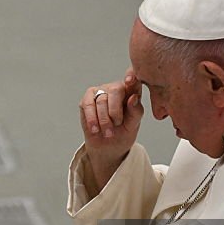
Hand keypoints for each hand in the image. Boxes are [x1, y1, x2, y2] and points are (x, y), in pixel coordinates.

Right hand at [78, 70, 143, 187]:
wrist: (107, 147)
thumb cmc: (123, 133)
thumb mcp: (133, 125)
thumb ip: (136, 111)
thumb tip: (133, 98)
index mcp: (132, 91)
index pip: (134, 79)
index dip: (131, 77)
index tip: (129, 81)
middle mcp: (117, 88)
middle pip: (116, 90)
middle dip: (115, 111)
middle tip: (117, 125)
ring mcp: (101, 92)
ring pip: (101, 100)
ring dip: (104, 120)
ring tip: (108, 133)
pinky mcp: (87, 99)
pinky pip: (88, 105)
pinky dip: (92, 119)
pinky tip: (95, 129)